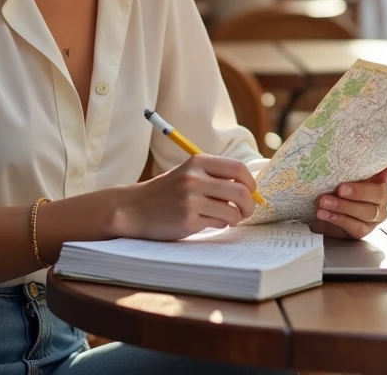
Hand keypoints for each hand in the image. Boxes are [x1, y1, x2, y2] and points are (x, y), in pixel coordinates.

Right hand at [114, 155, 256, 240]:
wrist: (135, 208)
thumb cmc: (167, 192)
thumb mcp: (189, 173)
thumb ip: (215, 176)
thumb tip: (250, 189)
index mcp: (198, 162)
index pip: (238, 168)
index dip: (250, 182)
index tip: (251, 191)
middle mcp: (195, 178)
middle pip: (241, 191)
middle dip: (249, 205)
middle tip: (246, 211)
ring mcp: (191, 200)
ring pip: (232, 211)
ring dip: (236, 218)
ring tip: (228, 218)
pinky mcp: (188, 220)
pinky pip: (218, 224)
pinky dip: (220, 224)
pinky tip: (209, 222)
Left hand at [310, 163, 386, 239]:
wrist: (321, 210)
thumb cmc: (333, 186)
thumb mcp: (340, 173)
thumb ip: (347, 166)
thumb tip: (338, 155)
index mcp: (379, 178)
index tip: (383, 175)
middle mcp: (382, 196)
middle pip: (379, 194)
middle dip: (359, 192)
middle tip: (340, 189)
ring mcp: (376, 214)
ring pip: (367, 212)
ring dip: (343, 206)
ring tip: (324, 201)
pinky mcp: (364, 229)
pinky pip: (356, 226)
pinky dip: (338, 219)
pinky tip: (325, 213)